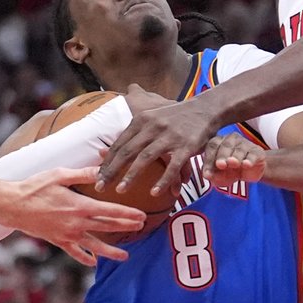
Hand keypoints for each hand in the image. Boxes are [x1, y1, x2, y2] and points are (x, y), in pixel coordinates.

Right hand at [9, 166, 145, 266]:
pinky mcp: (58, 241)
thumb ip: (83, 174)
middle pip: (107, 227)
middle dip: (125, 227)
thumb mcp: (60, 175)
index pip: (110, 211)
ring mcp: (68, 235)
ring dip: (111, 251)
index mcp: (79, 206)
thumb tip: (102, 169)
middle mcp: (76, 223)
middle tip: (140, 227)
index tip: (142, 216)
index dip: (128, 214)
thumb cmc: (34, 187)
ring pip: (95, 246)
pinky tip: (93, 262)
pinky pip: (75, 252)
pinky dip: (85, 258)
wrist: (12, 205)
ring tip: (125, 256)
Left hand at [99, 87, 217, 197]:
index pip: (119, 143)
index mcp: (142, 119)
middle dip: (112, 170)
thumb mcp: (150, 117)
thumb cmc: (173, 117)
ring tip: (120, 190)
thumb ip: (129, 135)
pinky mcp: (187, 146)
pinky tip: (154, 193)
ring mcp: (170, 136)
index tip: (96, 176)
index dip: (107, 161)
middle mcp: (153, 127)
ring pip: (146, 158)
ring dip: (131, 175)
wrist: (205, 109)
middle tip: (100, 186)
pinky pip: (173, 166)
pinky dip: (163, 180)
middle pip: (128, 151)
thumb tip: (103, 152)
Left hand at [202, 133, 266, 187]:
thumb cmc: (231, 171)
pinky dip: (250, 159)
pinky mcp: (257, 151)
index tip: (207, 172)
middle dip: (222, 156)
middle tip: (220, 165)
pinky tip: (246, 164)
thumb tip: (207, 175)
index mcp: (218, 142)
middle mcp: (231, 139)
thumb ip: (213, 175)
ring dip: (236, 157)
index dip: (209, 159)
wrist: (250, 172)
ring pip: (240, 149)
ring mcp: (245, 144)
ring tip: (234, 164)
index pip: (212, 147)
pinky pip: (253, 154)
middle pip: (226, 145)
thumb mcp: (220, 176)